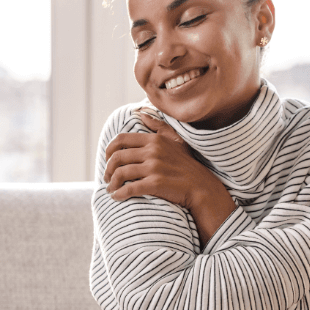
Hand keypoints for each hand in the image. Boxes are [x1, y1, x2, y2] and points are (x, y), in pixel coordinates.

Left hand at [104, 110, 235, 246]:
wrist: (202, 187)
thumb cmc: (187, 165)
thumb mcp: (176, 140)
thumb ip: (158, 126)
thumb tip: (141, 113)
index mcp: (154, 140)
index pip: (121, 140)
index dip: (109, 150)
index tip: (108, 160)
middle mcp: (153, 151)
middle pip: (117, 157)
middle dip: (108, 169)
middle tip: (107, 177)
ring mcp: (154, 167)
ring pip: (121, 173)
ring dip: (111, 183)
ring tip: (110, 189)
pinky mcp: (155, 183)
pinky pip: (129, 188)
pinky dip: (119, 194)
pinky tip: (117, 197)